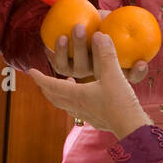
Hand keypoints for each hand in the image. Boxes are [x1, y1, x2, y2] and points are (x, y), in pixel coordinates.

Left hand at [30, 32, 151, 137]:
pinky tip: (84, 97)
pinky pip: (76, 109)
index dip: (40, 77)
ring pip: (65, 104)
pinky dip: (73, 101)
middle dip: (46, 87)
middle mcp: (77, 106)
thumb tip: (99, 35)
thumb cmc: (120, 102)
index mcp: (76, 94)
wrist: (131, 127)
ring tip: (65, 83)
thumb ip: (106, 54)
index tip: (31, 71)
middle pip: (54, 97)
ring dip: (60, 94)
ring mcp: (85, 115)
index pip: (51, 85)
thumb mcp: (114, 74)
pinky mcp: (95, 120)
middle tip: (42, 79)